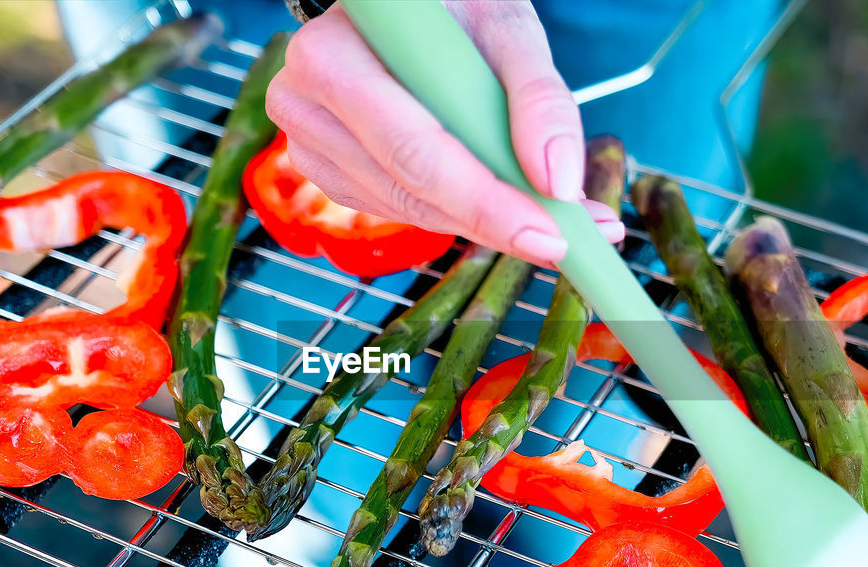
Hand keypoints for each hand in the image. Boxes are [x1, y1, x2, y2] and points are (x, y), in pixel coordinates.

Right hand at [266, 2, 624, 266]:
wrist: (405, 9)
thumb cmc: (448, 6)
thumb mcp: (504, 23)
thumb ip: (537, 96)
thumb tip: (558, 182)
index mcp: (332, 54)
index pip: (413, 148)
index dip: (482, 199)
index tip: (548, 233)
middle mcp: (303, 102)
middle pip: (408, 189)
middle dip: (493, 222)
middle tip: (564, 241)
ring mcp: (308, 144)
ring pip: (406, 210)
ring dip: (481, 222)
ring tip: (549, 216)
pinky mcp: (327, 172)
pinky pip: (397, 210)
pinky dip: (453, 213)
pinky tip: (493, 199)